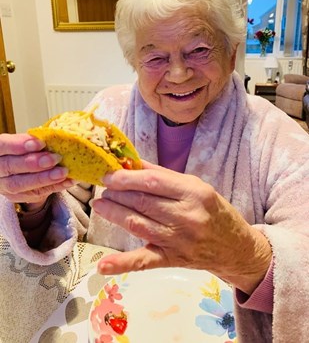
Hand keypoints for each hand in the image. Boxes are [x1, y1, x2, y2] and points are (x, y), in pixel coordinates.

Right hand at [0, 133, 74, 210]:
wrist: (19, 171)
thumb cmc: (23, 152)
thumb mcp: (23, 142)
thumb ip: (31, 141)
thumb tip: (50, 137)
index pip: (3, 146)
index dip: (20, 145)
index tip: (40, 143)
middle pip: (11, 167)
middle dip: (35, 163)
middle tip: (55, 158)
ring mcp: (6, 186)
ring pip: (21, 184)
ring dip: (45, 178)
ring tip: (63, 172)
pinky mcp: (18, 197)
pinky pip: (36, 194)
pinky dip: (55, 187)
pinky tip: (68, 181)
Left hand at [93, 161, 271, 294]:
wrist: (235, 247)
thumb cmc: (214, 211)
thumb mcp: (196, 186)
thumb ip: (163, 176)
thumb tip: (132, 164)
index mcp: (194, 194)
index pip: (152, 183)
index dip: (126, 178)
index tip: (110, 174)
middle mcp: (187, 217)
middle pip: (143, 202)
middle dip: (118, 193)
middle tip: (104, 187)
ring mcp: (179, 241)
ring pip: (138, 225)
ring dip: (114, 213)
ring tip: (101, 204)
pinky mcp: (172, 260)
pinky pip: (144, 262)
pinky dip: (122, 264)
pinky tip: (103, 265)